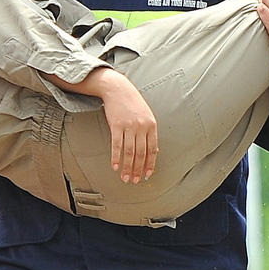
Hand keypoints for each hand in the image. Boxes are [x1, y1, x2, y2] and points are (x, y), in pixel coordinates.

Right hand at [81, 68, 157, 182]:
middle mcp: (142, 127)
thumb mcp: (146, 115)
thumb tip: (152, 150)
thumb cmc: (132, 103)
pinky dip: (116, 157)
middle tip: (135, 180)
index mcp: (152, 125)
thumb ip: (149, 132)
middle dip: (138, 169)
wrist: (118, 89)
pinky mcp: (116, 125)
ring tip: (125, 177)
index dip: (150, 164)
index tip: (148, 175)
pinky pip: (117, 145)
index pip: (152, 149)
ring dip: (127, 167)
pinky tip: (115, 166)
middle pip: (141, 153)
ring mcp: (129, 126)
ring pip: (129, 152)